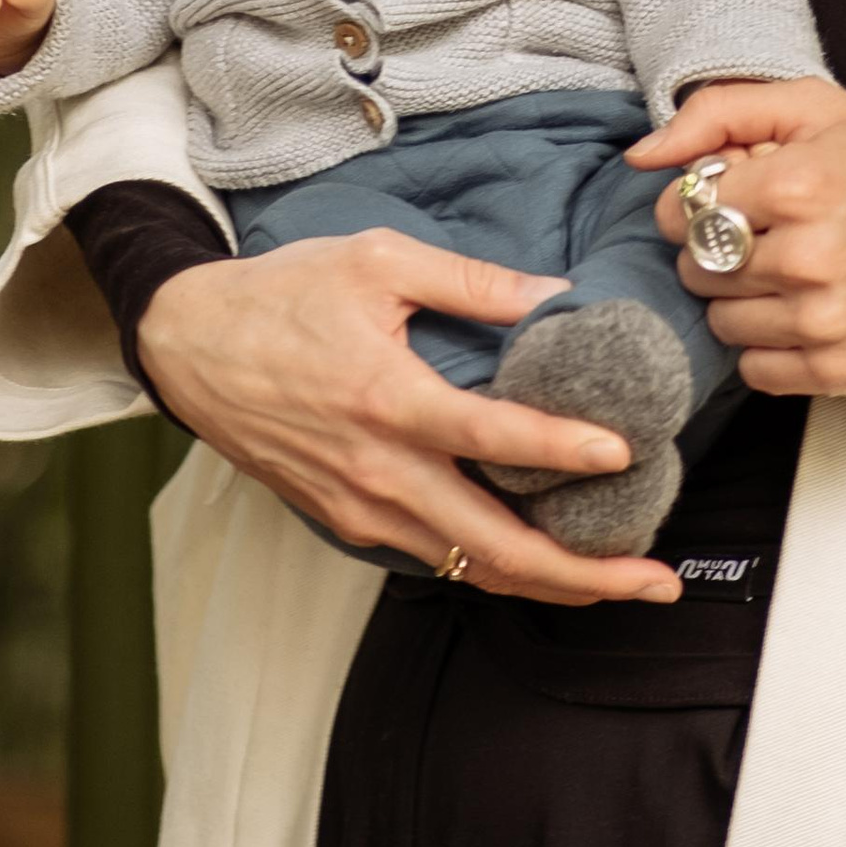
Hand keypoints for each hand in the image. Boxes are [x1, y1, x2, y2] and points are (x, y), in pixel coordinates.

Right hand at [137, 232, 687, 605]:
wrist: (190, 345)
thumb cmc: (283, 295)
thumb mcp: (377, 261)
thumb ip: (471, 281)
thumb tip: (557, 295)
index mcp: (386, 399)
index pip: (490, 439)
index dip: (559, 452)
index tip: (622, 456)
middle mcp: (376, 470)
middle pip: (493, 547)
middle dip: (583, 574)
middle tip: (655, 581)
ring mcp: (360, 508)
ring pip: (468, 568)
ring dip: (548, 585)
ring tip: (618, 583)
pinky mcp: (347, 521)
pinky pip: (434, 557)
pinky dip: (493, 568)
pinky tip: (542, 560)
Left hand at [630, 78, 845, 399]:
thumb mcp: (817, 108)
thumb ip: (720, 113)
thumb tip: (642, 157)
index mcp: (799, 185)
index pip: (683, 209)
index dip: (695, 200)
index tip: (729, 196)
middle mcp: (809, 258)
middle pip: (696, 266)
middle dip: (714, 246)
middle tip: (761, 231)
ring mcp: (825, 321)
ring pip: (719, 321)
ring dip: (737, 296)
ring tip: (781, 269)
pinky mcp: (839, 368)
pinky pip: (755, 369)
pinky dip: (765, 342)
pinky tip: (797, 309)